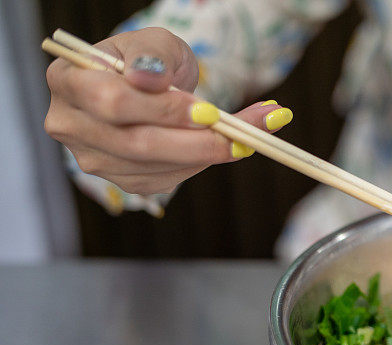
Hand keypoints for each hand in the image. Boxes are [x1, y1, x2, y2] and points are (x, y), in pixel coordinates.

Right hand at [44, 28, 292, 194]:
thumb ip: (153, 53)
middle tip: (246, 133)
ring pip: (155, 168)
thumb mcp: (155, 42)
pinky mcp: (119, 181)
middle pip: (137, 144)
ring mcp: (92, 158)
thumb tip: (150, 77)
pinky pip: (164, 181)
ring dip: (208, 155)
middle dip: (199, 141)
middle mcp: (70, 124)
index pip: (113, 102)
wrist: (151, 86)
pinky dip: (199, 166)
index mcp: (68, 80)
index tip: (210, 110)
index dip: (164, 110)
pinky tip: (220, 148)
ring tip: (249, 136)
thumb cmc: (149, 60)